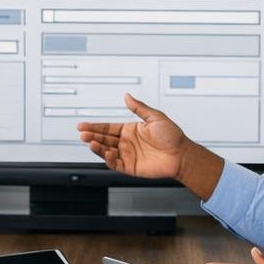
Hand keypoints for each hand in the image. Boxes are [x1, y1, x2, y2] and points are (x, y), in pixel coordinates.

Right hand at [77, 94, 191, 180]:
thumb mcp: (155, 117)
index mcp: (130, 130)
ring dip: (97, 147)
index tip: (83, 125)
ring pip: (107, 151)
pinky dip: (109, 160)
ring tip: (90, 143)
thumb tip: (127, 96)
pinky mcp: (130, 167)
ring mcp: (128, 155)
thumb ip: (139, 108)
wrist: (181, 154)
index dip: (94, 127)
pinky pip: (115, 164)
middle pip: (104, 139)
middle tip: (83, 134)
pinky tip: (106, 153)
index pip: (107, 128)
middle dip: (92, 136)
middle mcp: (127, 143)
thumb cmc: (172, 136)